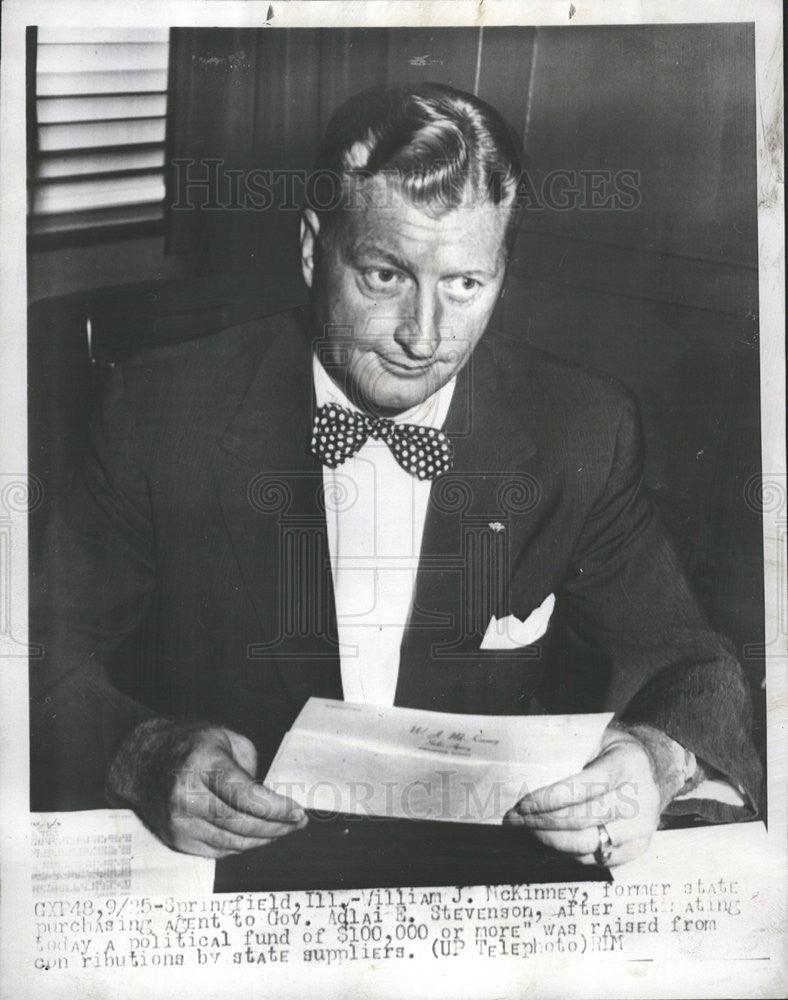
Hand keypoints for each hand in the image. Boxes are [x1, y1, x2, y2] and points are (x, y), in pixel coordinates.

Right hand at [107, 720, 307, 857]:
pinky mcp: (175, 839)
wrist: (143, 762)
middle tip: (296, 823)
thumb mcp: (226, 739)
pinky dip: (240, 845)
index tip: (299, 813)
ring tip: (281, 830)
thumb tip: (274, 799)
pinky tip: (254, 835)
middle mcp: (186, 795)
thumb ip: (251, 767)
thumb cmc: (191, 745)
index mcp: (202, 763)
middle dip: (276, 827)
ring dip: (262, 839)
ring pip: (232, 842)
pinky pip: (218, 850)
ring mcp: (178, 821)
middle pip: (242, 823)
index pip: (246, 796)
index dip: (277, 809)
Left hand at [503, 731, 660, 866]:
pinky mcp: (638, 848)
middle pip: (581, 819)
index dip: (547, 799)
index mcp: (626, 765)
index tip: (522, 804)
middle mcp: (640, 798)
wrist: (655, 769)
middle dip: (542, 822)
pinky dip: (567, 854)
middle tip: (515, 820)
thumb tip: (527, 770)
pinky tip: (548, 842)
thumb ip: (569, 752)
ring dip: (550, 841)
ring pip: (587, 844)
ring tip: (527, 832)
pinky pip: (595, 859)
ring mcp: (641, 827)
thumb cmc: (615, 752)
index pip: (581, 788)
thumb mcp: (597, 739)